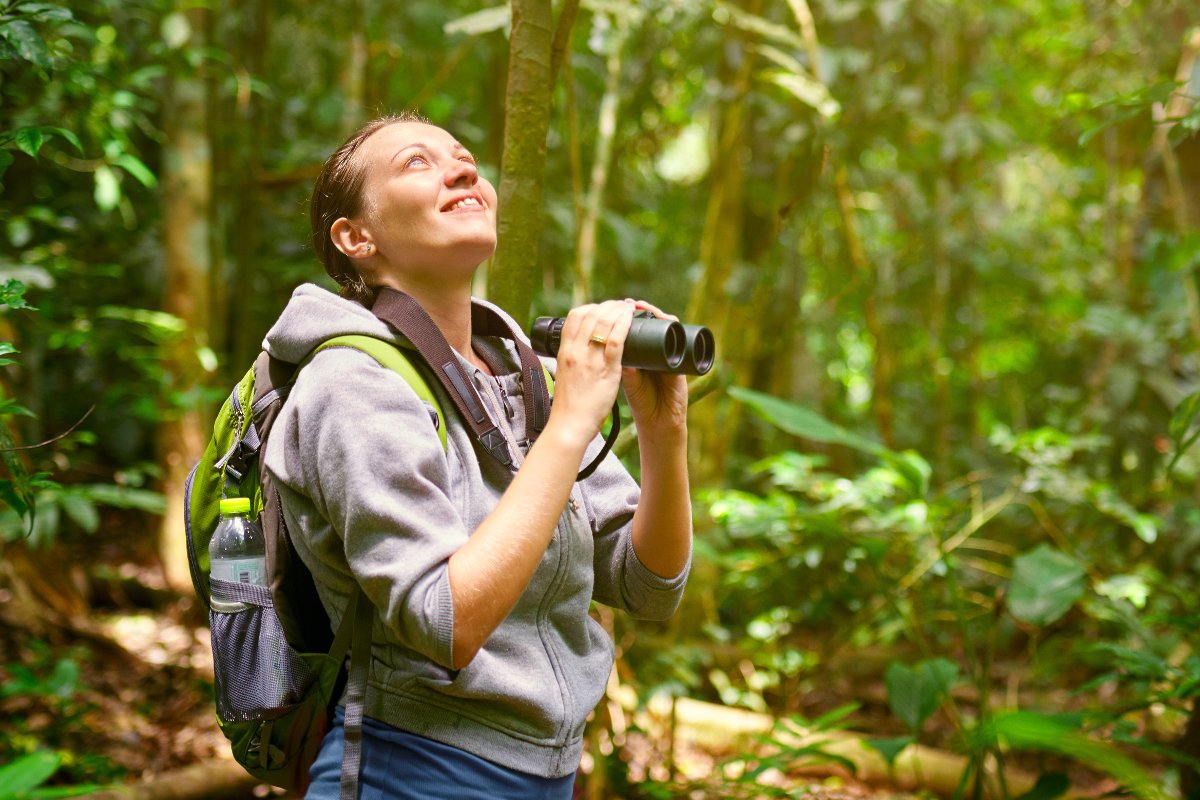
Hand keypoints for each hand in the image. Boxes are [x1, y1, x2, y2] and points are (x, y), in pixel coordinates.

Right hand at [546, 300, 636, 447]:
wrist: (569, 425)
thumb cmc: (569, 405)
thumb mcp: (564, 375)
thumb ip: (573, 362)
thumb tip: (582, 353)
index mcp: (564, 352)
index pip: (574, 317)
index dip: (590, 307)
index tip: (602, 308)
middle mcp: (575, 351)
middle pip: (591, 314)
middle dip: (608, 305)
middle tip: (620, 305)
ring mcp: (590, 359)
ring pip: (604, 322)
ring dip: (618, 310)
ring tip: (629, 308)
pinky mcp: (606, 369)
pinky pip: (616, 340)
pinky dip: (624, 324)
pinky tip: (631, 318)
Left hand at [621, 300, 688, 438]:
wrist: (660, 420)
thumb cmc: (642, 402)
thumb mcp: (627, 382)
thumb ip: (621, 367)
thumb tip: (611, 347)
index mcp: (637, 354)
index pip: (631, 329)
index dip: (622, 316)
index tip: (612, 307)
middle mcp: (652, 350)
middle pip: (648, 322)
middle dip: (639, 309)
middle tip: (629, 303)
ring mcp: (668, 353)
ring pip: (664, 326)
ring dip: (656, 313)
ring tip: (643, 307)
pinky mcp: (680, 359)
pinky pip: (680, 338)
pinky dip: (674, 327)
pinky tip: (668, 319)